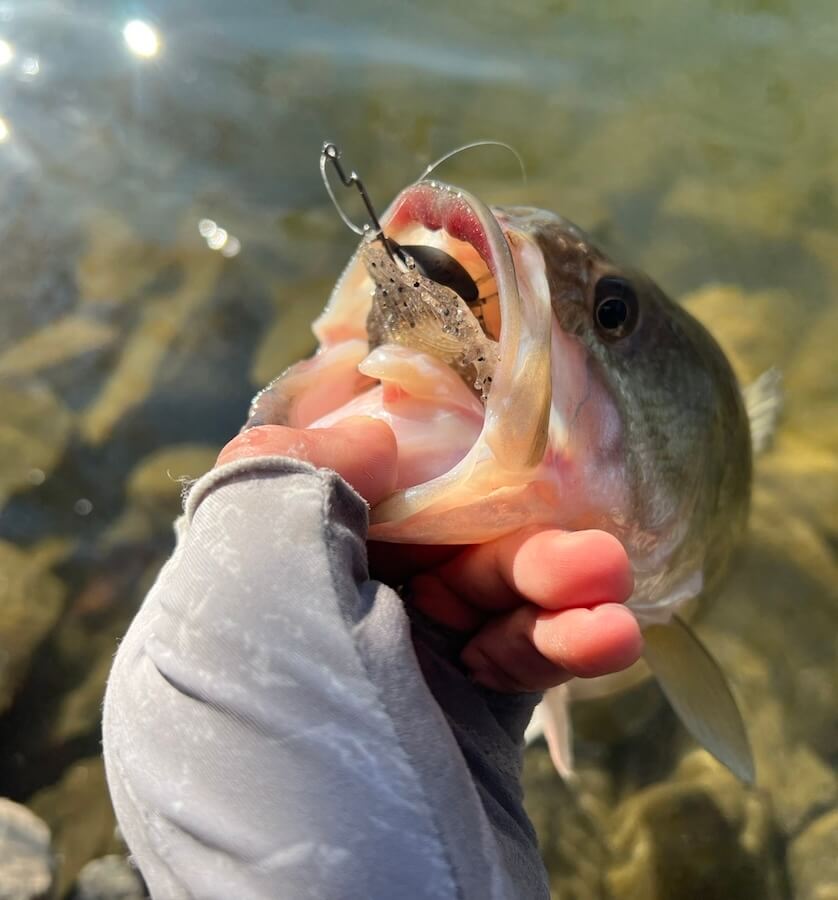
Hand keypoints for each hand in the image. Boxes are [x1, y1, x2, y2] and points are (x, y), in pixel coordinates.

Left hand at [218, 418, 642, 691]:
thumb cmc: (290, 766)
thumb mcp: (258, 596)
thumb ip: (290, 481)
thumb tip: (367, 429)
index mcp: (243, 587)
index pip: (313, 480)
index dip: (382, 438)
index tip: (454, 402)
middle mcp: (315, 625)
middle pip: (416, 531)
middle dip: (494, 516)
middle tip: (568, 507)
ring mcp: (392, 677)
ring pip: (479, 592)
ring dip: (550, 580)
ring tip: (608, 575)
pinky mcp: (460, 726)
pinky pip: (517, 658)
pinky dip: (565, 643)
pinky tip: (614, 635)